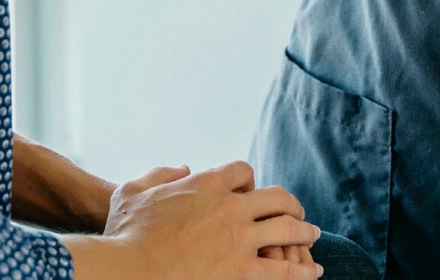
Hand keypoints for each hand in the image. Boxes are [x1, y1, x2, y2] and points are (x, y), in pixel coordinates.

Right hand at [98, 161, 321, 278]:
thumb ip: (161, 174)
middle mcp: (230, 206)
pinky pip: (282, 270)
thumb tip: (183, 169)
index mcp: (207, 183)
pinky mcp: (240, 271)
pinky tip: (313, 272)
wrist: (128, 269)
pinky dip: (301, 271)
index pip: (243, 171)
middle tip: (296, 212)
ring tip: (312, 235)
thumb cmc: (126, 233)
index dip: (249, 180)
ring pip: (286, 228)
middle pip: (275, 196)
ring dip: (304, 231)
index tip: (248, 192)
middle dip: (289, 203)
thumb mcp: (134, 190)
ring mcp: (238, 238)